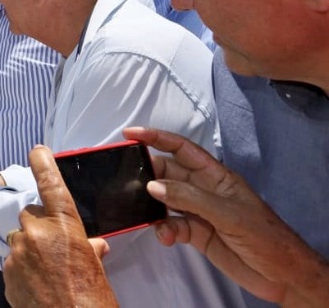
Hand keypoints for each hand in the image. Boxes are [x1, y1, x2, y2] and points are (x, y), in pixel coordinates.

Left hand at [3, 146, 115, 307]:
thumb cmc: (92, 300)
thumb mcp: (97, 270)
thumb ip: (89, 248)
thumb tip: (93, 244)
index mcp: (64, 226)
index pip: (51, 186)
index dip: (43, 164)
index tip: (37, 150)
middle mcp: (37, 233)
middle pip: (31, 216)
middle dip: (40, 228)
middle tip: (56, 251)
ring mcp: (18, 252)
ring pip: (20, 240)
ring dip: (31, 251)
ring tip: (49, 275)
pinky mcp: (7, 272)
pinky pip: (14, 262)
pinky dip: (24, 270)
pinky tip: (39, 286)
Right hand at [125, 127, 328, 304]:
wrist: (282, 274)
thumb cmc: (263, 235)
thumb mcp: (228, 213)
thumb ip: (189, 198)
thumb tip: (153, 186)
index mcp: (216, 176)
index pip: (183, 149)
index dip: (157, 138)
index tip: (131, 134)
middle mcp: (204, 190)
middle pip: (169, 174)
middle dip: (148, 174)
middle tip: (126, 179)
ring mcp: (199, 213)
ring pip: (166, 200)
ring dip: (152, 205)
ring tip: (138, 209)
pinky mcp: (196, 234)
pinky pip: (171, 226)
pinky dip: (164, 230)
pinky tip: (165, 237)